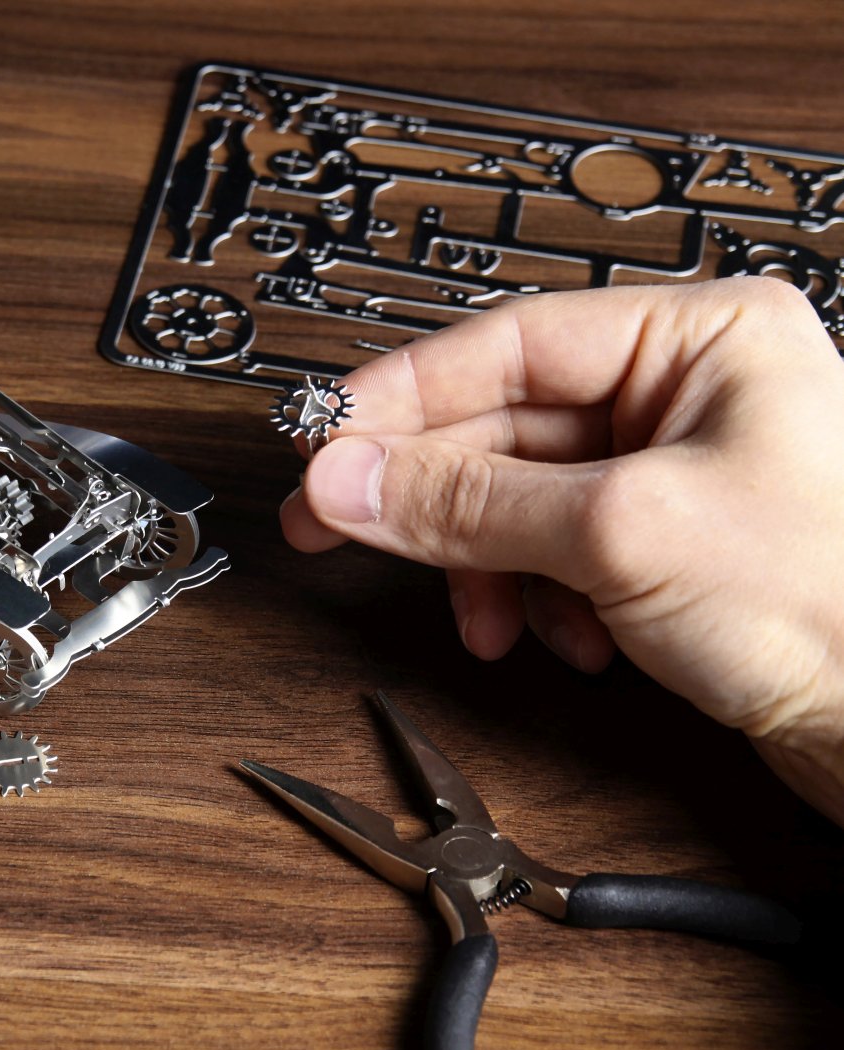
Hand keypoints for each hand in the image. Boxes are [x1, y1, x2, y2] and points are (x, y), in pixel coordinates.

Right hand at [281, 279, 843, 823]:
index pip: (511, 343)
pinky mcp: (665, 548)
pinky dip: (533, 599)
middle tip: (335, 523)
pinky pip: (552, 552)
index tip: (326, 439)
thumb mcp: (619, 535)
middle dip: (430, 496)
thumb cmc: (833, 609)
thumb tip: (349, 478)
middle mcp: (686, 396)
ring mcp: (674, 474)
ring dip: (484, 565)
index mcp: (702, 340)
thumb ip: (466, 504)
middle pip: (505, 427)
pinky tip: (557, 639)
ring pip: (518, 500)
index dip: (405, 395)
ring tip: (480, 618)